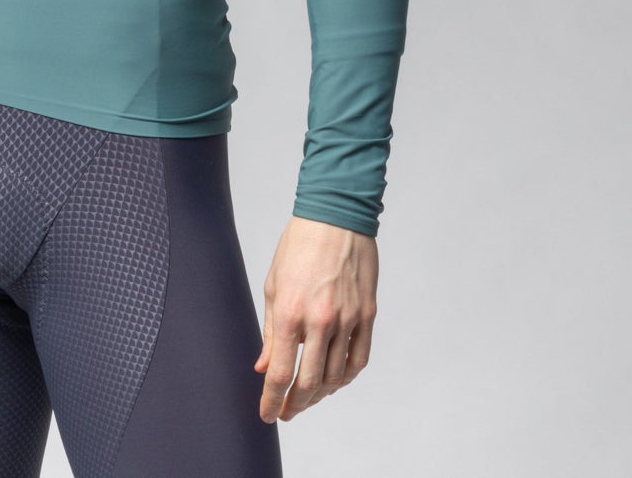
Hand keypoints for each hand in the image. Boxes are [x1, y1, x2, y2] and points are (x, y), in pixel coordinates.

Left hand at [254, 214, 377, 422]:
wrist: (335, 216)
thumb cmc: (299, 246)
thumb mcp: (274, 284)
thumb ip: (271, 330)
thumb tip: (264, 366)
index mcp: (291, 312)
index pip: (281, 373)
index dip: (272, 400)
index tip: (268, 415)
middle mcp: (320, 321)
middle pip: (309, 383)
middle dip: (295, 405)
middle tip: (287, 412)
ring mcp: (348, 319)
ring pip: (335, 376)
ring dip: (320, 395)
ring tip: (308, 398)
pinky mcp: (367, 314)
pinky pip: (358, 359)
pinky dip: (345, 377)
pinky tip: (334, 381)